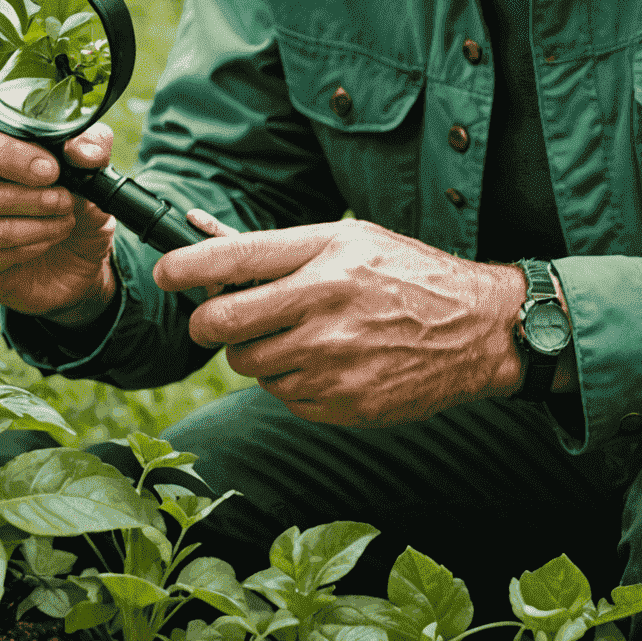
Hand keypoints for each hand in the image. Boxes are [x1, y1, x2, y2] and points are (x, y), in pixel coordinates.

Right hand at [0, 115, 116, 322]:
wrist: (81, 250)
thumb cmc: (74, 195)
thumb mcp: (91, 165)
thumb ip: (91, 147)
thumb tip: (82, 152)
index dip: (3, 153)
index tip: (50, 168)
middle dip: (26, 196)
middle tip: (65, 198)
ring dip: (37, 224)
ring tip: (67, 217)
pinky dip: (32, 246)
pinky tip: (51, 238)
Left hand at [152, 218, 527, 425]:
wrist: (477, 329)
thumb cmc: (406, 273)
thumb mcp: (348, 238)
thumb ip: (278, 246)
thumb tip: (203, 237)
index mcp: (325, 256)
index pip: (230, 259)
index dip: (182, 266)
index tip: (164, 271)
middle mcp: (323, 306)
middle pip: (220, 324)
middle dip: (208, 321)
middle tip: (220, 317)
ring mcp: (332, 360)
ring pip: (247, 365)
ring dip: (254, 352)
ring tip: (294, 334)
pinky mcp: (341, 403)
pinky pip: (281, 396)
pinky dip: (289, 381)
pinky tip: (324, 361)